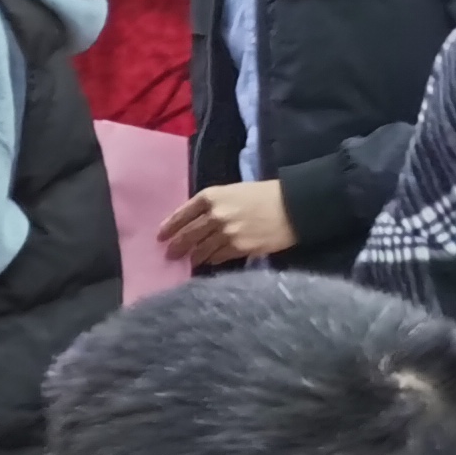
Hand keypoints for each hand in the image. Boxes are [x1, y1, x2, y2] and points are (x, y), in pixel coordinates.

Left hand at [158, 180, 294, 264]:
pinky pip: (219, 257)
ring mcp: (227, 233)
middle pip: (188, 233)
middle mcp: (215, 214)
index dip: (170, 226)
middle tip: (169, 254)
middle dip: (176, 245)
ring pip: (201, 249)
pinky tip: (208, 262)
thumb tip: (196, 220)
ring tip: (188, 261)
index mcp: (211, 196)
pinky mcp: (240, 247)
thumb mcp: (234, 191)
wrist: (294, 206)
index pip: (183, 213)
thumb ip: (214, 204)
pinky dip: (211, 260)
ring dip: (193, 256)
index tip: (161, 235)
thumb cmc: (265, 195)